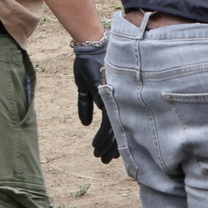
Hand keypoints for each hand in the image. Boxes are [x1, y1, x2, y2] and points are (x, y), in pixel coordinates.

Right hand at [71, 40, 117, 163]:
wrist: (91, 46)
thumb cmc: (88, 62)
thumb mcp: (85, 87)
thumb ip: (86, 105)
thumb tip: (86, 124)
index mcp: (116, 98)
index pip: (122, 124)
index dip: (117, 141)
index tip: (113, 153)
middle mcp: (120, 101)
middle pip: (122, 131)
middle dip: (114, 149)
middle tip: (107, 161)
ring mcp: (116, 101)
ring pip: (117, 132)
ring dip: (108, 146)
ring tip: (100, 157)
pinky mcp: (109, 100)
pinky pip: (109, 125)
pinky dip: (103, 138)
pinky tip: (96, 146)